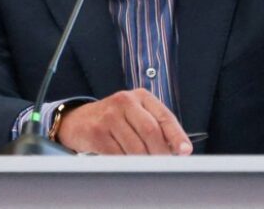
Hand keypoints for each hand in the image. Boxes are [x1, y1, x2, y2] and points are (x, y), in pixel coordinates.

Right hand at [56, 88, 191, 154]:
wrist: (78, 120)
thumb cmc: (114, 119)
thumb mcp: (136, 114)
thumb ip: (155, 126)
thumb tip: (177, 149)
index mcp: (141, 96)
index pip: (164, 116)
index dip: (177, 135)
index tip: (185, 150)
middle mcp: (125, 101)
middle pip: (151, 130)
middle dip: (161, 152)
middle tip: (167, 165)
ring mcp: (109, 116)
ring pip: (135, 146)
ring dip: (144, 161)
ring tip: (149, 167)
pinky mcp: (96, 132)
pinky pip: (118, 154)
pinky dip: (127, 163)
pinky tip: (129, 165)